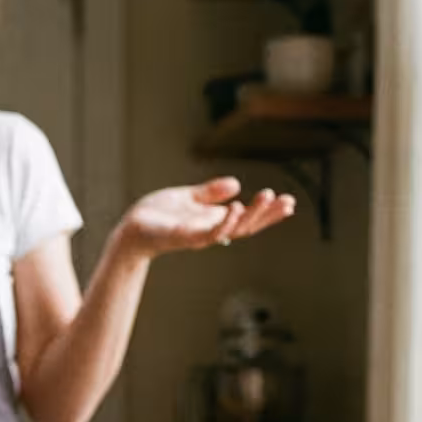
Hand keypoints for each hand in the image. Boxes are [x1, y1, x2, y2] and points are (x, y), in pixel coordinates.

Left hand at [113, 177, 295, 259]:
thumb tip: (236, 184)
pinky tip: (236, 207)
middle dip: (268, 214)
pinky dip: (224, 223)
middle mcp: (211, 231)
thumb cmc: (158, 215)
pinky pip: (208, 233)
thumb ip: (210, 193)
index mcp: (214, 221)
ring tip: (268, 197)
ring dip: (251, 214)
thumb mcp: (189, 198)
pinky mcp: (183, 237)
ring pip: (232, 229)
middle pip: (247, 225)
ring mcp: (199, 236)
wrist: (131, 229)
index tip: (290, 202)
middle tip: (288, 201)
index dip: (269, 213)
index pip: (248, 218)